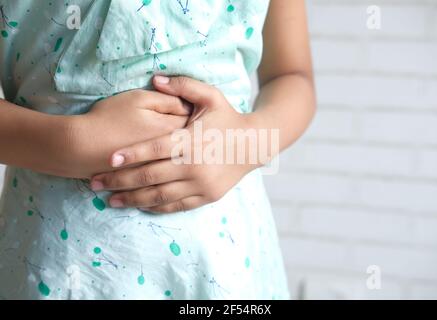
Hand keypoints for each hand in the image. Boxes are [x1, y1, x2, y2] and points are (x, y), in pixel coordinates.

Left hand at [90, 76, 266, 212]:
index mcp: (192, 141)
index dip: (130, 154)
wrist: (254, 145)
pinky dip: (155, 206)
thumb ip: (184, 86)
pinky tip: (138, 204)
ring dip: (132, 198)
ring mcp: (201, 185)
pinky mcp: (207, 197)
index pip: (155, 149)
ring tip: (109, 200)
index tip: (108, 160)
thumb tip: (156, 79)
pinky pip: (176, 206)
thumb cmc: (228, 118)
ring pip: (160, 196)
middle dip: (120, 181)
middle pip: (150, 176)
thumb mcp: (211, 96)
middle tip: (94, 183)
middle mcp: (195, 166)